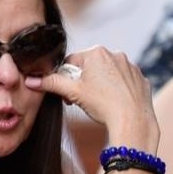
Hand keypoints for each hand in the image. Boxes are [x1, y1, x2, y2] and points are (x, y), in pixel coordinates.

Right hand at [25, 45, 158, 150]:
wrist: (133, 121)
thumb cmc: (103, 105)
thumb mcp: (73, 92)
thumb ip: (52, 83)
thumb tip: (31, 81)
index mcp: (96, 52)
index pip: (72, 61)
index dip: (66, 78)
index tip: (68, 94)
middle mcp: (115, 54)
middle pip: (90, 67)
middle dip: (83, 82)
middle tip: (82, 100)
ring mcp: (131, 67)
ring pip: (108, 74)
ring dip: (101, 85)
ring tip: (100, 104)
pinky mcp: (141, 79)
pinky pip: (124, 82)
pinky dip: (118, 91)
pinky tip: (115, 104)